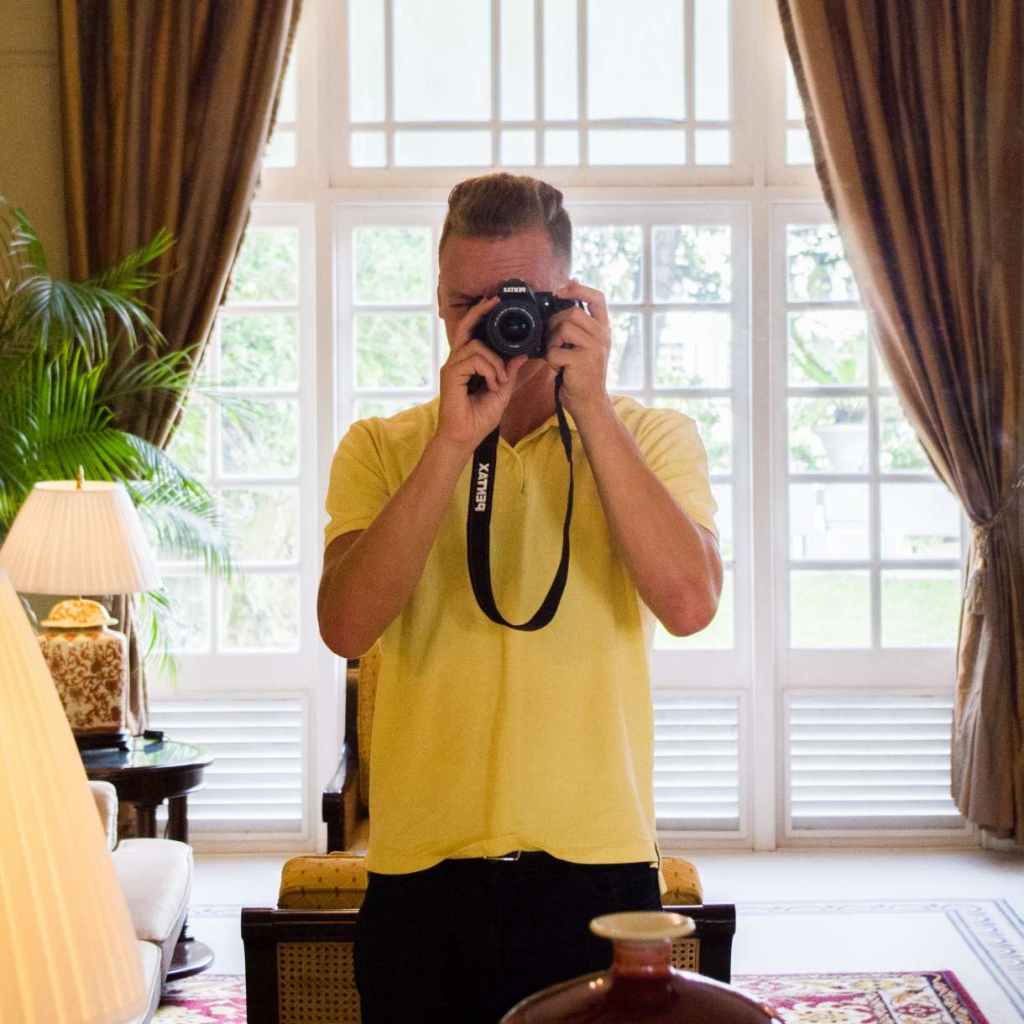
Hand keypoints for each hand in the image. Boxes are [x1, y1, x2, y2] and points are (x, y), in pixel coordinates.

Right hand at [436, 296, 528, 451]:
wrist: (465, 437)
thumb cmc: (479, 418)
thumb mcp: (502, 392)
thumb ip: (509, 372)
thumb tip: (520, 355)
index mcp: (468, 363)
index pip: (473, 332)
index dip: (482, 316)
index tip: (495, 303)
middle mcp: (457, 361)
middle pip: (466, 326)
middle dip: (480, 311)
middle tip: (494, 300)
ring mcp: (452, 367)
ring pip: (476, 347)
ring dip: (495, 363)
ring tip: (499, 382)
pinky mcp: (450, 374)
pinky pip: (474, 360)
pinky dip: (489, 371)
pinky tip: (492, 385)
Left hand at [543, 279, 611, 420]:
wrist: (589, 402)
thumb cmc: (582, 374)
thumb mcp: (586, 345)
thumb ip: (579, 322)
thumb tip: (569, 287)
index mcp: (603, 329)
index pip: (597, 298)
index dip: (579, 289)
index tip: (562, 289)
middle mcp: (602, 336)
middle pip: (572, 312)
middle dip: (555, 324)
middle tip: (554, 340)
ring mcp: (594, 348)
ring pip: (564, 328)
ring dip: (553, 342)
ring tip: (558, 355)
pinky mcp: (582, 361)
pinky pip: (555, 350)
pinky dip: (551, 360)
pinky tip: (559, 368)